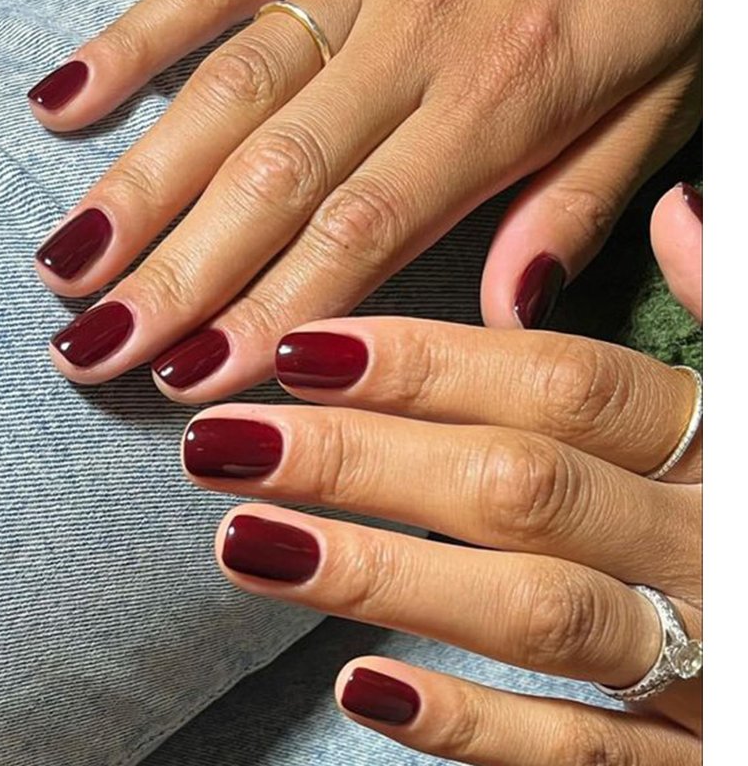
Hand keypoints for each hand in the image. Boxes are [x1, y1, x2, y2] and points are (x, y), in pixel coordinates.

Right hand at [31, 0, 700, 400]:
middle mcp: (413, 36)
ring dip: (138, 186)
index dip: (269, 315)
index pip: (358, 235)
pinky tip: (66, 103)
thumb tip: (510, 312)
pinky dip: (131, 39)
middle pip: (270, 179)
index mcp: (501, 99)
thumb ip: (576, 209)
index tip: (198, 381)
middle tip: (99, 347)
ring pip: (223, 91)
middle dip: (178, 274)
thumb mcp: (655, 105)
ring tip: (69, 267)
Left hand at [179, 185, 702, 762]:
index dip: (428, 364)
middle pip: (517, 485)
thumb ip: (725, 309)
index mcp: (725, 444)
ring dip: (382, 577)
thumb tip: (676, 212)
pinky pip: (578, 753)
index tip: (301, 352)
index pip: (562, 384)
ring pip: (531, 610)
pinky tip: (364, 687)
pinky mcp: (684, 756)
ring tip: (248, 542)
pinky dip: (473, 725)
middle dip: (362, 461)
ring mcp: (702, 657)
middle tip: (227, 442)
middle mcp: (707, 542)